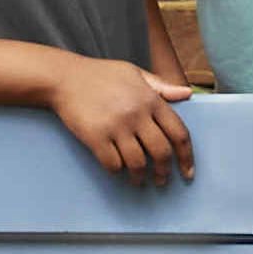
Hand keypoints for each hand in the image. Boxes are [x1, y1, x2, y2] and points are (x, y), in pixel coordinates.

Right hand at [47, 58, 195, 185]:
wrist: (65, 77)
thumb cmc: (101, 74)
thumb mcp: (134, 72)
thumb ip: (161, 86)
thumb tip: (187, 93)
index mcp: (151, 99)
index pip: (179, 133)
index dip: (187, 156)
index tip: (188, 171)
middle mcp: (137, 114)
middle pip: (161, 152)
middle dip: (164, 171)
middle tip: (161, 179)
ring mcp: (116, 126)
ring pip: (137, 163)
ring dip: (140, 177)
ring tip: (138, 180)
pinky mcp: (95, 137)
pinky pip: (113, 164)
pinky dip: (117, 171)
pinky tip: (117, 170)